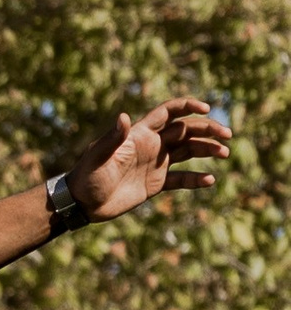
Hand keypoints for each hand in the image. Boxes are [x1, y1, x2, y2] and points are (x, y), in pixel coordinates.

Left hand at [69, 94, 231, 221]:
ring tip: (224, 153)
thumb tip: (124, 117)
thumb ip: (113, 138)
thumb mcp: (98, 156)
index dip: (187, 106)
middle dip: (207, 130)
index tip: (206, 108)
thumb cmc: (86, 176)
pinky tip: (210, 180)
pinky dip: (196, 179)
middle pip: (186, 131)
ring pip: (189, 152)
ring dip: (207, 150)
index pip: (169, 113)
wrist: (82, 203)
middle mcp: (152, 145)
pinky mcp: (156, 183)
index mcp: (140, 134)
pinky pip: (181, 179)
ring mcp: (156, 164)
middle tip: (226, 136)